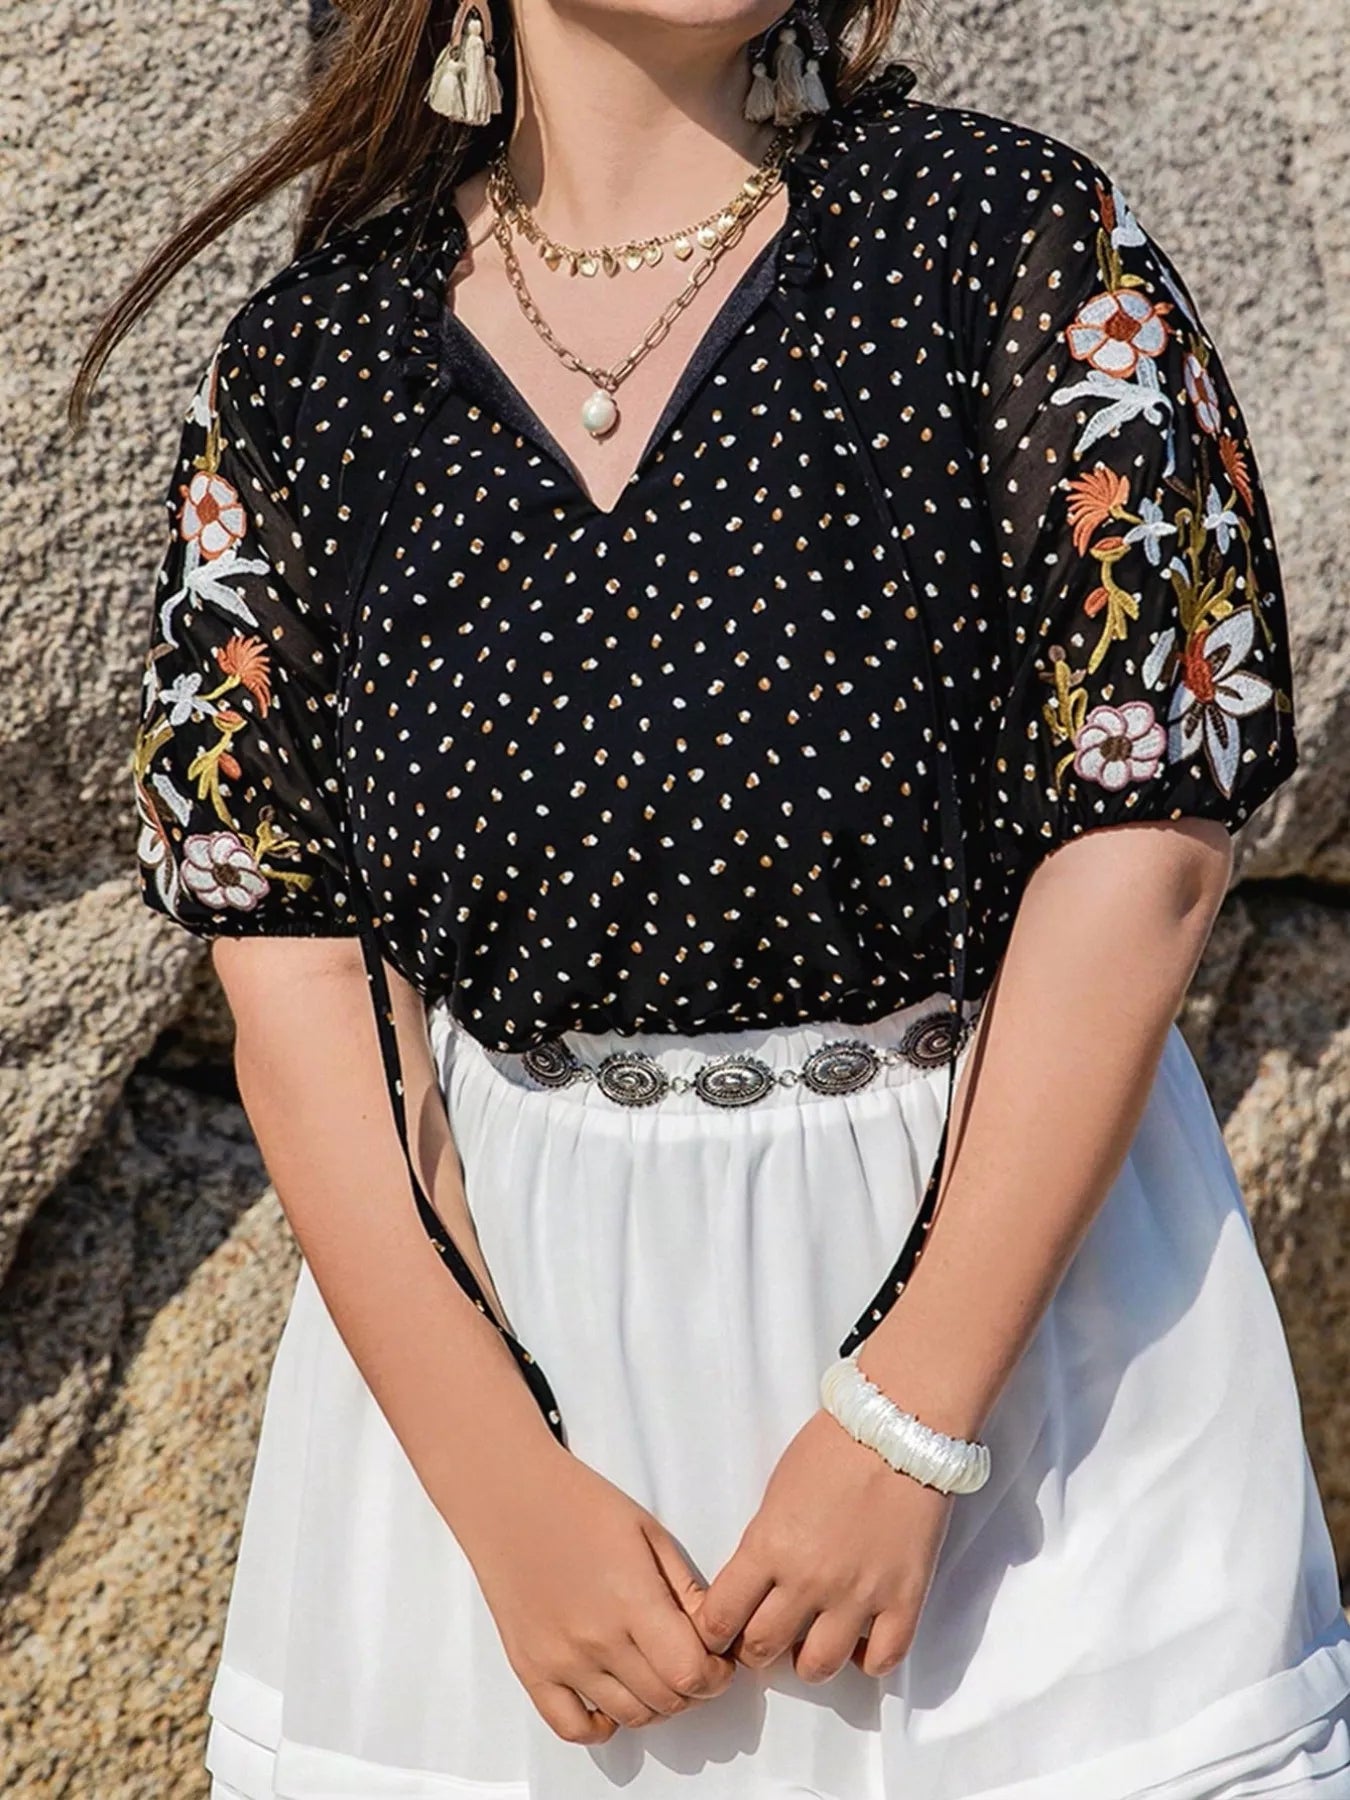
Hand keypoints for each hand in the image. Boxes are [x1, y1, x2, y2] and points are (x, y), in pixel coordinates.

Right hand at [460, 1441, 737, 1743]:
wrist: (510, 1499)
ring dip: (655, 1705)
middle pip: (665, 1701)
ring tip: (656, 1674)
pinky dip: (601, 1726)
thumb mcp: (650, 1534)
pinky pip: (572, 1727)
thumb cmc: (580, 1504)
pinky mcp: (531, 1670)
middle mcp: (596, 1639)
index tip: (717, 1662)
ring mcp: (561, 1660)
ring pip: (629, 1717)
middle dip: (692, 1689)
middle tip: (692, 1664)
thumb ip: (687, 1590)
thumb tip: (713, 1636)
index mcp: (632, 1599)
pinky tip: (613, 1700)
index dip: (715, 1676)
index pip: (690, 1673)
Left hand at [690, 1409, 953, 1682]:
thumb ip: (763, 1544)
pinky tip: (862, 1639)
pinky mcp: (905, 1599)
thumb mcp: (776, 1491)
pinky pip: (882, 1660)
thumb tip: (755, 1586)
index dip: (715, 1632)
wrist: (899, 1427)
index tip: (721, 1630)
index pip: (720, 1619)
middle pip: (762, 1649)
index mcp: (769, 1546)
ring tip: (813, 1638)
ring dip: (809, 1659)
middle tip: (765, 1631)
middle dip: (756, 1647)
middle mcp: (810, 1580)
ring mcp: (859, 1595)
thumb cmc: (833, 1446)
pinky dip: (869, 1659)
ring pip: (818, 1668)